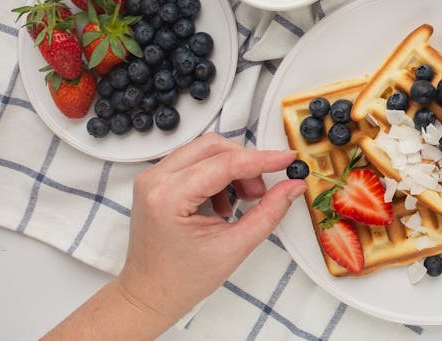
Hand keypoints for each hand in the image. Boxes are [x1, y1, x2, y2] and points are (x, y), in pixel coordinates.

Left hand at [116, 132, 305, 322]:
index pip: (225, 163)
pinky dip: (217, 173)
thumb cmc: (183, 279)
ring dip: (231, 167)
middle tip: (260, 192)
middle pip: (214, 147)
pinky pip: (194, 160)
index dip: (262, 159)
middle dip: (245, 163)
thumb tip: (294, 186)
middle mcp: (155, 179)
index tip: (289, 160)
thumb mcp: (234, 247)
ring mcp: (152, 177)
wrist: (148, 294)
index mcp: (169, 197)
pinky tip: (222, 203)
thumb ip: (268, 212)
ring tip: (241, 200)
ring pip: (205, 150)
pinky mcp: (156, 180)